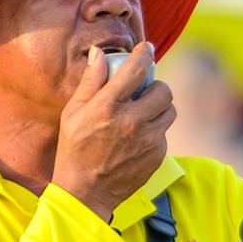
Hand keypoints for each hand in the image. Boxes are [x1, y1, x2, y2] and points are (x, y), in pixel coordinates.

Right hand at [50, 43, 174, 221]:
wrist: (86, 192)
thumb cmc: (74, 150)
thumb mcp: (73, 113)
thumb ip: (90, 82)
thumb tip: (99, 54)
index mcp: (108, 108)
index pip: (136, 70)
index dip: (144, 54)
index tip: (146, 49)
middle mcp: (132, 122)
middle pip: (163, 90)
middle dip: (156, 86)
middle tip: (145, 91)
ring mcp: (148, 141)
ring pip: (169, 111)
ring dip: (160, 107)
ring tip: (144, 113)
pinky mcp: (157, 155)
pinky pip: (164, 133)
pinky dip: (155, 130)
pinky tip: (138, 137)